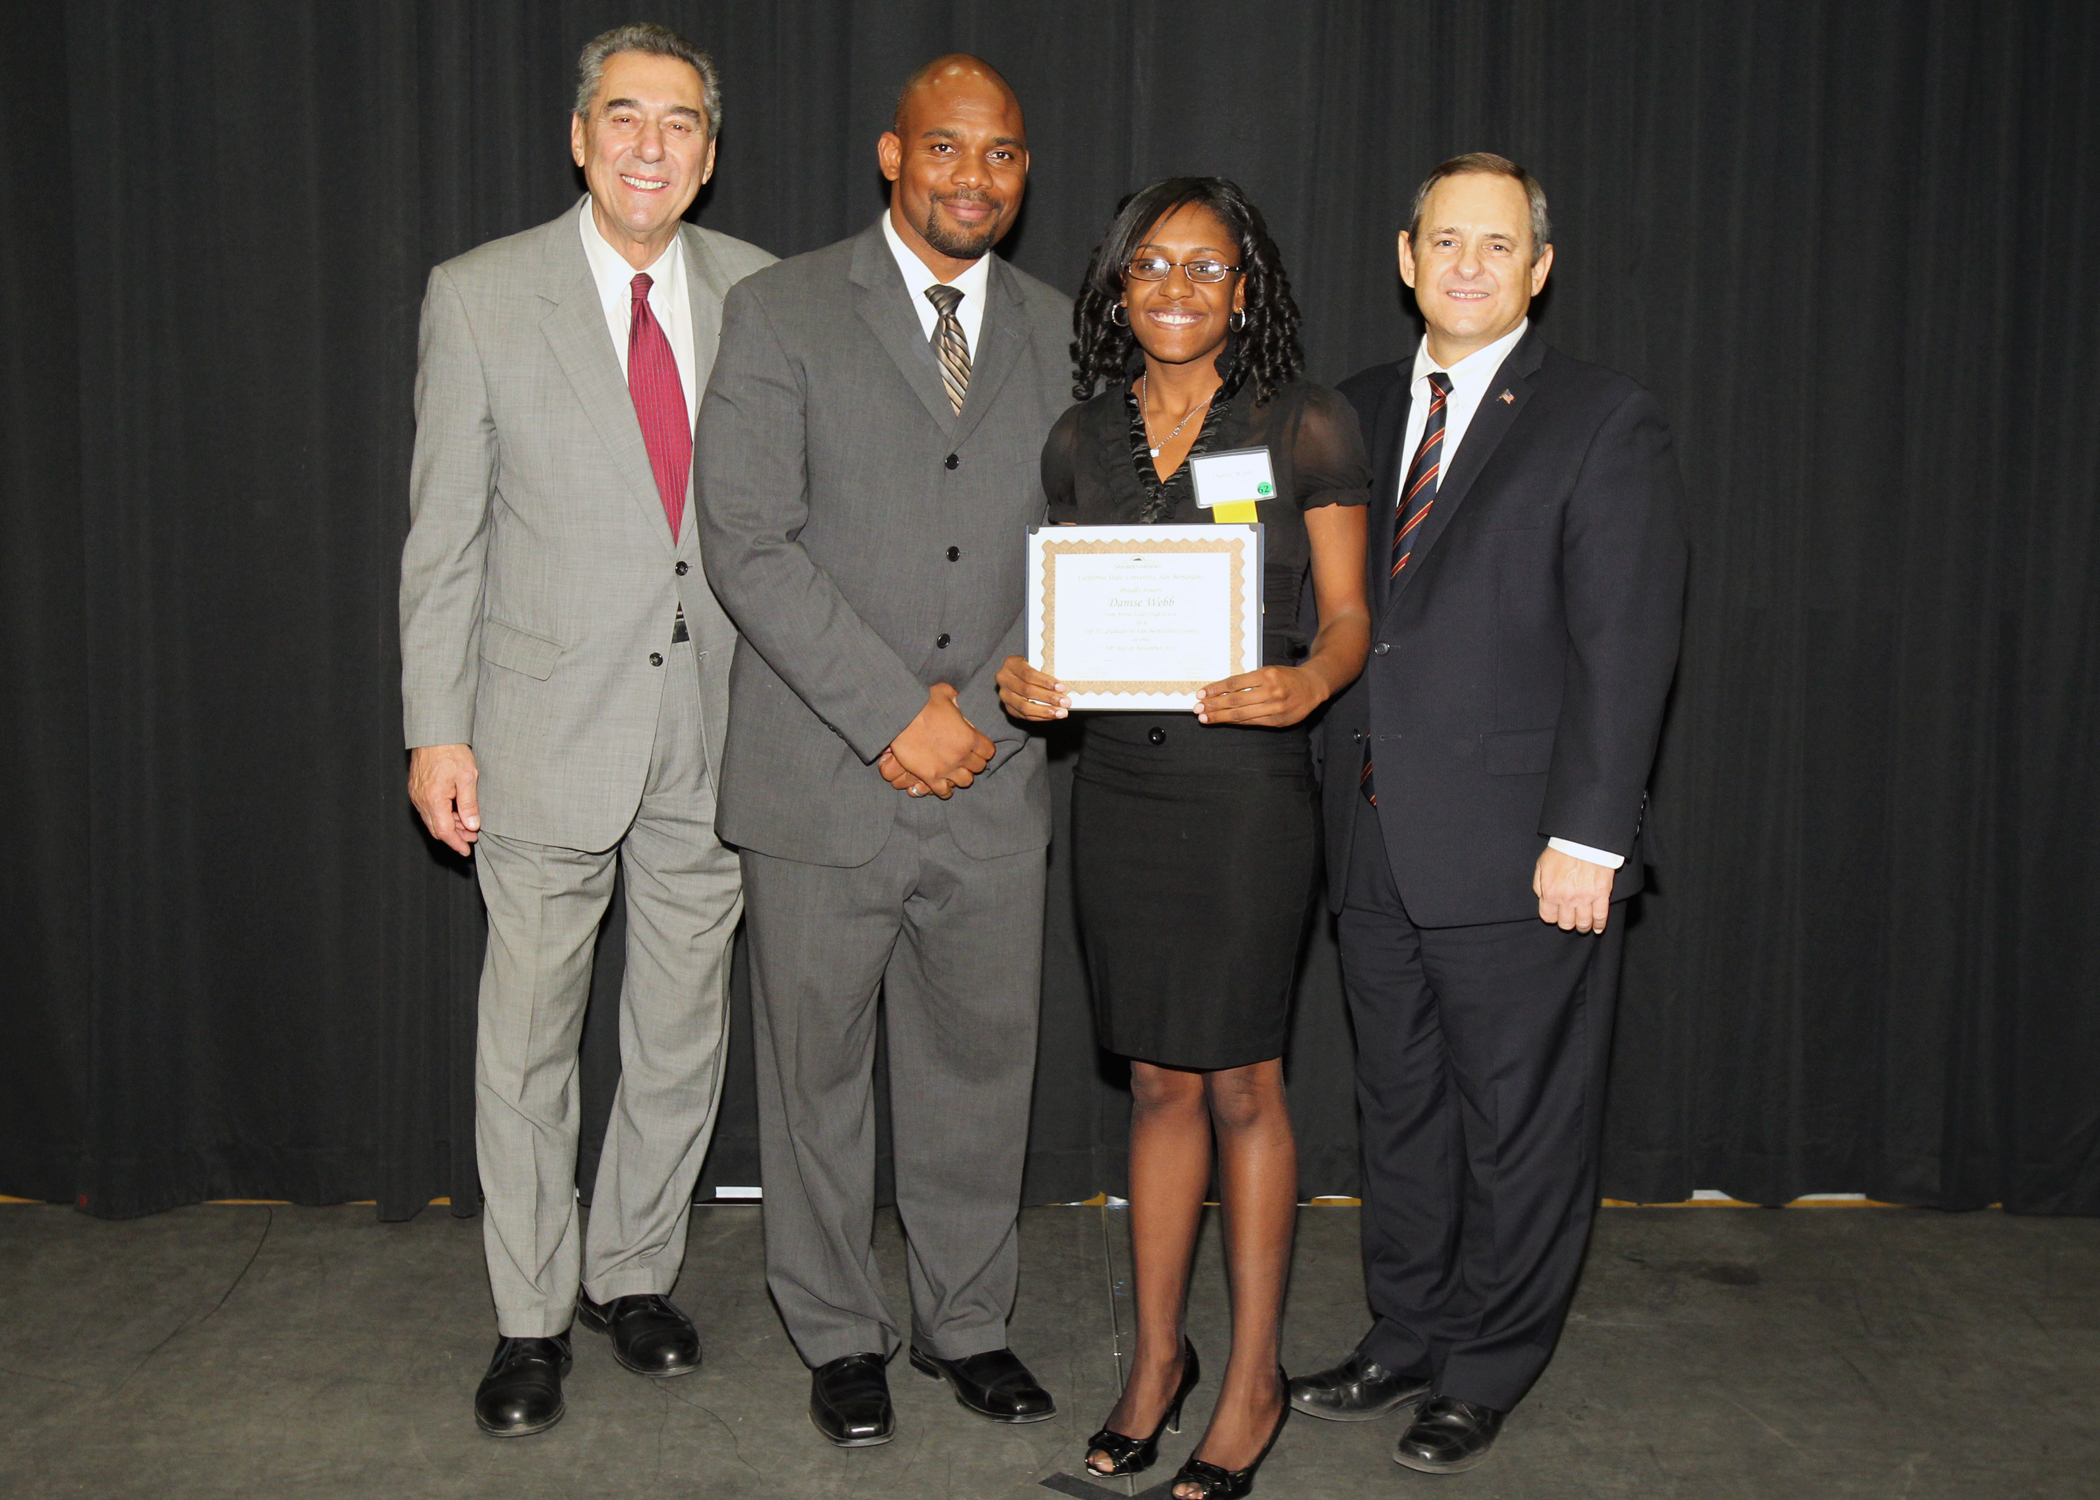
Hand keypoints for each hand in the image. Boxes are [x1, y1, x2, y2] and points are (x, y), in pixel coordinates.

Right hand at [409, 743, 480, 855]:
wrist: (434, 734)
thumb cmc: (451, 752)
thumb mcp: (467, 778)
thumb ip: (469, 805)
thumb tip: (472, 826)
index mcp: (434, 799)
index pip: (444, 831)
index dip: (456, 843)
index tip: (466, 850)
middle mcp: (421, 800)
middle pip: (437, 828)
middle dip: (455, 836)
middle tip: (472, 837)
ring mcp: (417, 795)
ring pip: (432, 820)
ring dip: (449, 826)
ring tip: (468, 825)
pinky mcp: (416, 789)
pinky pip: (428, 810)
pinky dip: (442, 815)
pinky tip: (455, 812)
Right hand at [885, 684, 993, 798]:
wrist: (900, 717)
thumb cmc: (922, 703)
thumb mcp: (944, 693)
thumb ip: (956, 697)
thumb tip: (958, 698)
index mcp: (969, 737)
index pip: (989, 752)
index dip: (983, 749)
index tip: (976, 746)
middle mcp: (961, 755)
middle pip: (979, 767)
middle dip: (973, 762)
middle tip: (963, 756)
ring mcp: (946, 768)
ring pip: (966, 781)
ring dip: (962, 775)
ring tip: (954, 769)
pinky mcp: (930, 777)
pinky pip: (945, 792)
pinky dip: (945, 790)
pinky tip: (942, 783)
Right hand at [996, 655, 1068, 720]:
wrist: (1017, 675)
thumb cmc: (1031, 667)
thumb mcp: (1035, 661)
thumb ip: (1046, 670)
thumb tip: (1064, 686)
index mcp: (1011, 663)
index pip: (1029, 674)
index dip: (1046, 682)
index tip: (1062, 688)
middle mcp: (1004, 679)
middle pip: (1027, 691)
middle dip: (1049, 698)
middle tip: (1066, 702)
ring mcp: (1004, 695)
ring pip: (1025, 707)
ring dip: (1046, 711)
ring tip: (1061, 713)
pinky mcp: (1008, 708)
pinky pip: (1025, 716)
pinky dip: (1041, 717)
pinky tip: (1053, 716)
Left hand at [1195, 665, 1328, 727]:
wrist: (1312, 687)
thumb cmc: (1286, 677)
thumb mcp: (1268, 671)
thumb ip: (1248, 681)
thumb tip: (1221, 691)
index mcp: (1266, 675)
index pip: (1234, 683)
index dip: (1216, 689)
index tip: (1201, 693)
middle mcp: (1271, 691)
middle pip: (1235, 701)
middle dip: (1213, 705)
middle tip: (1197, 708)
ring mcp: (1275, 708)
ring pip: (1241, 714)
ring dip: (1220, 716)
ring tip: (1205, 717)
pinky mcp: (1277, 721)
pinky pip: (1251, 722)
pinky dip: (1235, 722)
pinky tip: (1224, 721)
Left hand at [1534, 846, 1614, 932]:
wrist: (1583, 840)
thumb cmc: (1562, 851)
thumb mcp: (1541, 865)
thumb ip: (1538, 884)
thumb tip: (1542, 898)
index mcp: (1551, 892)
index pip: (1548, 917)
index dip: (1552, 917)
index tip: (1556, 914)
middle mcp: (1567, 899)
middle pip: (1566, 923)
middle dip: (1567, 923)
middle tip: (1570, 919)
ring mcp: (1585, 898)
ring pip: (1583, 923)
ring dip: (1583, 927)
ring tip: (1583, 926)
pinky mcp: (1601, 895)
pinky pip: (1601, 916)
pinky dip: (1600, 924)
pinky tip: (1598, 928)